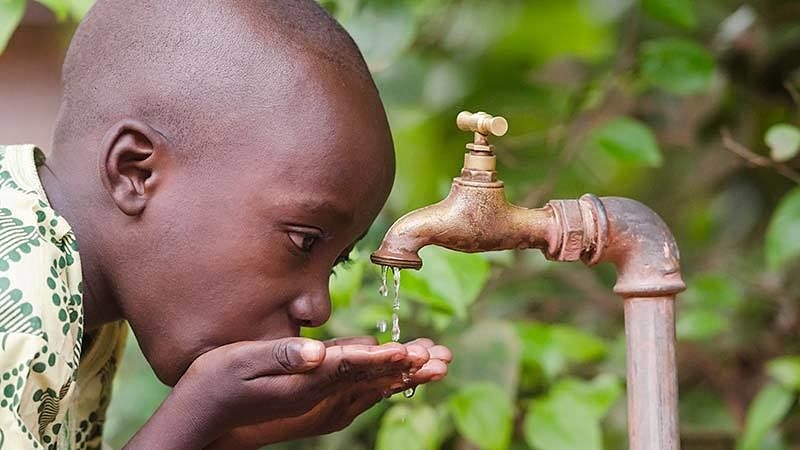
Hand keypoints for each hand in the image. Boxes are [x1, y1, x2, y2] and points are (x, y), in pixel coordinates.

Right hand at [205, 337, 451, 449]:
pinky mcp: (312, 402)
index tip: (410, 352)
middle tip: (443, 359)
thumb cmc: (216, 383)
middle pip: (371, 380)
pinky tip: (392, 373)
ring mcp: (316, 403)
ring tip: (434, 365)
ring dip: (403, 374)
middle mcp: (317, 397)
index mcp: (304, 384)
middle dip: (408, 367)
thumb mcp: (241, 362)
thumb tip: (318, 351)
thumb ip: (281, 355)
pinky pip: (356, 392)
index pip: (351, 368)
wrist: (202, 419)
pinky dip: (380, 381)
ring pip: (370, 387)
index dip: (382, 359)